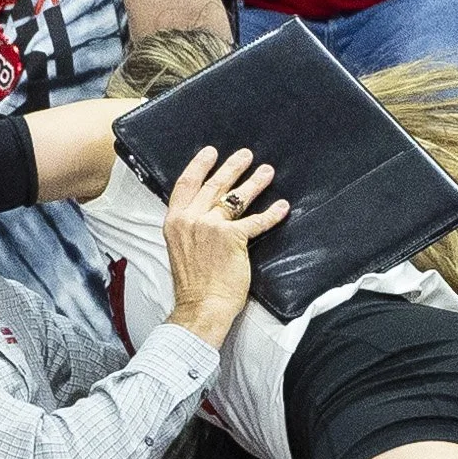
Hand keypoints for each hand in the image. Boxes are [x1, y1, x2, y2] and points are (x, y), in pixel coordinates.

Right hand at [163, 144, 289, 345]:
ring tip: (266, 172)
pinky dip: (272, 214)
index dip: (199, 166)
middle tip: (246, 155)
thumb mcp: (180, 249)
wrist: (200, 305)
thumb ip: (190, 229)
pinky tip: (282, 207)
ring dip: (254, 183)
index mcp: (175, 222)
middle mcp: (191, 219)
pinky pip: (256, 221)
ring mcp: (211, 227)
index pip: (186, 184)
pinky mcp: (232, 238)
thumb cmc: (193, 284)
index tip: (211, 153)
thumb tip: (205, 215)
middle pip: (215, 185)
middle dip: (232, 168)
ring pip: (236, 198)